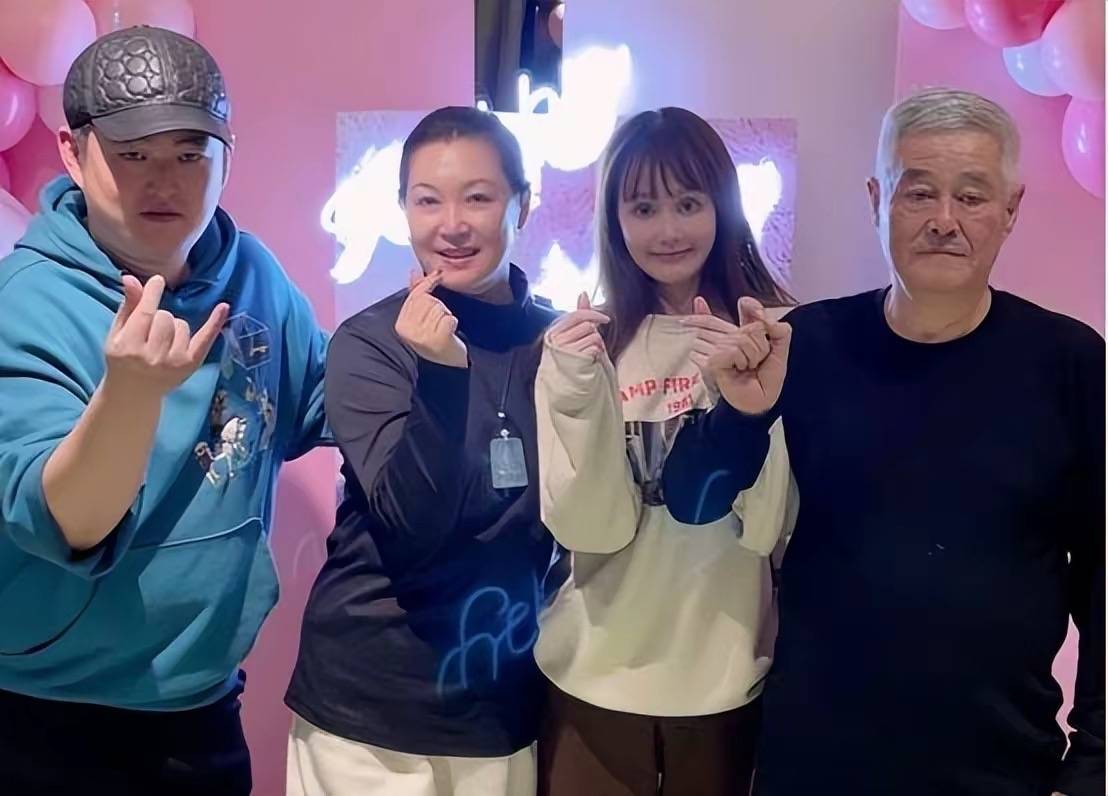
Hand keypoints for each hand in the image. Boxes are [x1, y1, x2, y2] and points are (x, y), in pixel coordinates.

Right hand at [104, 274, 228, 397]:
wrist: (135, 392)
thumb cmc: (123, 357)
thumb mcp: (117, 334)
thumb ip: (127, 307)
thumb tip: (131, 277)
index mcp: (128, 346)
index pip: (144, 314)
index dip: (152, 294)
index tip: (158, 280)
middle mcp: (152, 356)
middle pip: (165, 317)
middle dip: (159, 316)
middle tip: (151, 330)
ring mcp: (174, 362)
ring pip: (181, 325)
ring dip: (174, 326)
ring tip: (162, 341)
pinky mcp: (190, 364)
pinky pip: (205, 338)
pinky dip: (214, 323)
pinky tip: (223, 307)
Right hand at [395, 270, 467, 367]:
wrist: (445, 364)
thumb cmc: (433, 338)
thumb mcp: (420, 317)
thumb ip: (416, 293)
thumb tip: (414, 272)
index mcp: (401, 324)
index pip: (416, 295)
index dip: (428, 283)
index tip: (438, 274)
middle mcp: (409, 331)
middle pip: (429, 300)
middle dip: (438, 306)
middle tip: (438, 321)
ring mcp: (423, 337)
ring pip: (440, 309)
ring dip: (446, 316)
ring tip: (442, 329)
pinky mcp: (439, 341)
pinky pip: (449, 319)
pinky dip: (453, 324)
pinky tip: (449, 334)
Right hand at [547, 292, 609, 359]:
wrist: (564, 384)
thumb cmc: (570, 357)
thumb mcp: (572, 333)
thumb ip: (579, 314)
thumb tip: (583, 293)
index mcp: (553, 331)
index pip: (576, 315)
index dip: (594, 314)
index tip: (605, 319)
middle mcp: (557, 339)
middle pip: (587, 326)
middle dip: (593, 333)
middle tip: (589, 344)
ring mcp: (565, 350)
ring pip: (593, 336)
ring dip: (596, 344)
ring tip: (589, 353)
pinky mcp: (575, 359)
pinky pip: (595, 348)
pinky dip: (597, 353)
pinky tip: (591, 359)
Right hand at [696, 296, 790, 415]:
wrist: (760, 400)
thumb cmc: (767, 378)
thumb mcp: (781, 350)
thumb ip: (779, 329)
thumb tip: (762, 315)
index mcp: (743, 332)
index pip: (744, 309)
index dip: (749, 307)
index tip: (745, 305)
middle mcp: (729, 337)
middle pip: (751, 327)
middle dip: (762, 346)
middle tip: (757, 361)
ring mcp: (718, 347)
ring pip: (743, 338)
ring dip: (753, 356)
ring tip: (747, 368)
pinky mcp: (713, 359)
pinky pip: (734, 350)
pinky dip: (742, 361)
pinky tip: (737, 370)